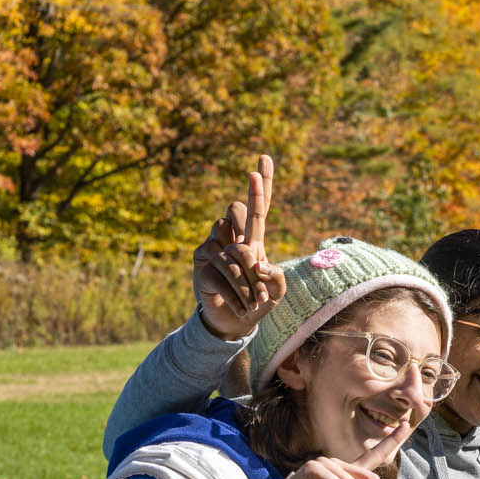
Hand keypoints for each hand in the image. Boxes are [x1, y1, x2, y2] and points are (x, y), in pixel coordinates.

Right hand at [192, 155, 285, 340]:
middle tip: (254, 219)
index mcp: (254, 240)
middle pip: (238, 210)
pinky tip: (243, 304)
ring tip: (256, 299)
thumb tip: (257, 262)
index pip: (259, 208)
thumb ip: (276, 277)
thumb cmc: (259, 303)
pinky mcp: (202, 262)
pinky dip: (239, 291)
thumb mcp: (277, 292)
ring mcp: (214, 248)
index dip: (262, 186)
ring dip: (251, 277)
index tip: (264, 157)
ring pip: (235, 244)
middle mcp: (232, 238)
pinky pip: (223, 269)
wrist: (234, 321)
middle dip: (250, 210)